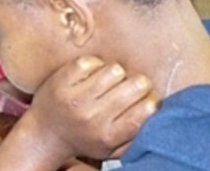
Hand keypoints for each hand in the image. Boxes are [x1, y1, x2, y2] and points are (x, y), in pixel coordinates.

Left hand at [20, 56, 158, 161]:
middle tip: (128, 88)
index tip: (146, 99)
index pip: (147, 109)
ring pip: (115, 70)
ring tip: (109, 82)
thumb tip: (164, 115)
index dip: (152, 99)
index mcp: (109, 135)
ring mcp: (75, 98)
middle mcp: (93, 117)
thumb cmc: (85, 138)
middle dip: (138, 83)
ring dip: (116, 73)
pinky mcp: (60, 82)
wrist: (45, 134)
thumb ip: (138, 134)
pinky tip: (91, 75)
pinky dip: (94, 65)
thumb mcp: (113, 147)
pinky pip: (90, 61)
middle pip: (135, 85)